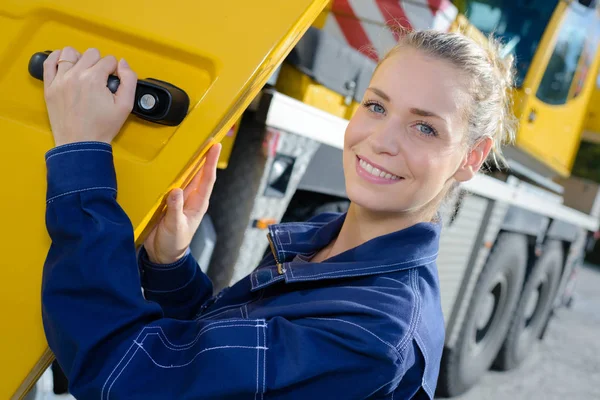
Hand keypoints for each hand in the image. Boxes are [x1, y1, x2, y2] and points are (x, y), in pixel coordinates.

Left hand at [43, 46, 136, 145]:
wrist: (81, 144)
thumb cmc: (101, 128)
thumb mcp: (126, 106)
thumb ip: (129, 80)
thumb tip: (123, 64)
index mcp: (94, 79)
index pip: (109, 60)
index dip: (115, 70)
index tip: (113, 81)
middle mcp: (75, 76)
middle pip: (91, 53)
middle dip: (99, 63)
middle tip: (101, 79)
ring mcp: (60, 80)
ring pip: (70, 53)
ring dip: (80, 58)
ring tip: (84, 71)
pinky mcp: (49, 87)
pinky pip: (49, 62)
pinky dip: (57, 58)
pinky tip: (65, 63)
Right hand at [143, 143, 221, 263]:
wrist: (163, 255)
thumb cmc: (173, 244)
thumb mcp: (175, 227)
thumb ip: (175, 209)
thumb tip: (175, 191)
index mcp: (197, 203)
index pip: (207, 179)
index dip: (210, 162)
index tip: (215, 146)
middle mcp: (191, 198)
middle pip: (198, 173)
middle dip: (202, 156)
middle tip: (205, 137)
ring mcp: (180, 198)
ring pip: (185, 176)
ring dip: (187, 162)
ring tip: (190, 144)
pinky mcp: (168, 201)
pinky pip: (171, 183)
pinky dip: (172, 173)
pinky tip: (169, 162)